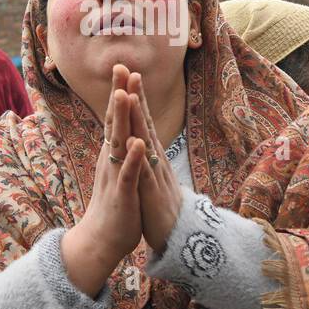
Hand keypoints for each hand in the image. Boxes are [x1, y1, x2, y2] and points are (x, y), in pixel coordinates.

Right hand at [60, 65, 145, 296]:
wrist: (100, 242)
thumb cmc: (113, 206)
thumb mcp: (116, 172)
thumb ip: (118, 150)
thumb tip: (119, 129)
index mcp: (112, 154)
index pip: (117, 118)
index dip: (121, 92)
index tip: (124, 67)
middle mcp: (111, 159)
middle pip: (115, 121)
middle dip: (119, 94)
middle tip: (121, 66)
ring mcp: (116, 175)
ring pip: (119, 142)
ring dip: (123, 119)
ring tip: (126, 94)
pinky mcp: (124, 194)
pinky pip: (129, 174)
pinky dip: (134, 158)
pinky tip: (140, 142)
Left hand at [126, 70, 182, 252]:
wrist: (179, 237)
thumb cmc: (162, 207)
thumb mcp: (154, 176)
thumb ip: (150, 157)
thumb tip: (146, 139)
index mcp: (153, 155)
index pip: (143, 121)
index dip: (135, 98)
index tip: (128, 74)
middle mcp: (156, 159)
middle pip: (145, 123)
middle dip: (136, 97)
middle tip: (130, 70)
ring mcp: (155, 174)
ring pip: (145, 142)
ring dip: (138, 119)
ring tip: (129, 95)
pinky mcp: (152, 193)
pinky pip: (145, 173)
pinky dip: (139, 157)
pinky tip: (134, 142)